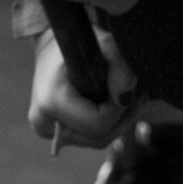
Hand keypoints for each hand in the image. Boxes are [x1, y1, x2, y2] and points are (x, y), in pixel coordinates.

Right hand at [27, 25, 139, 150]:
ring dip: (120, 121)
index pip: (99, 124)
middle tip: (138, 92)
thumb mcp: (105, 44)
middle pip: (100, 138)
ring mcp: (48, 132)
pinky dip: (110, 124)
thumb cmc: (80, 43)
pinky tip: (120, 104)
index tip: (130, 85)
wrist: (53, 47)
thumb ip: (121, 69)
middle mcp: (44, 123)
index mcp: (51, 103)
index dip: (121, 108)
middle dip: (124, 116)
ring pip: (98, 140)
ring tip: (133, 96)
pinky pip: (92, 137)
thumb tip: (127, 98)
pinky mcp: (56, 134)